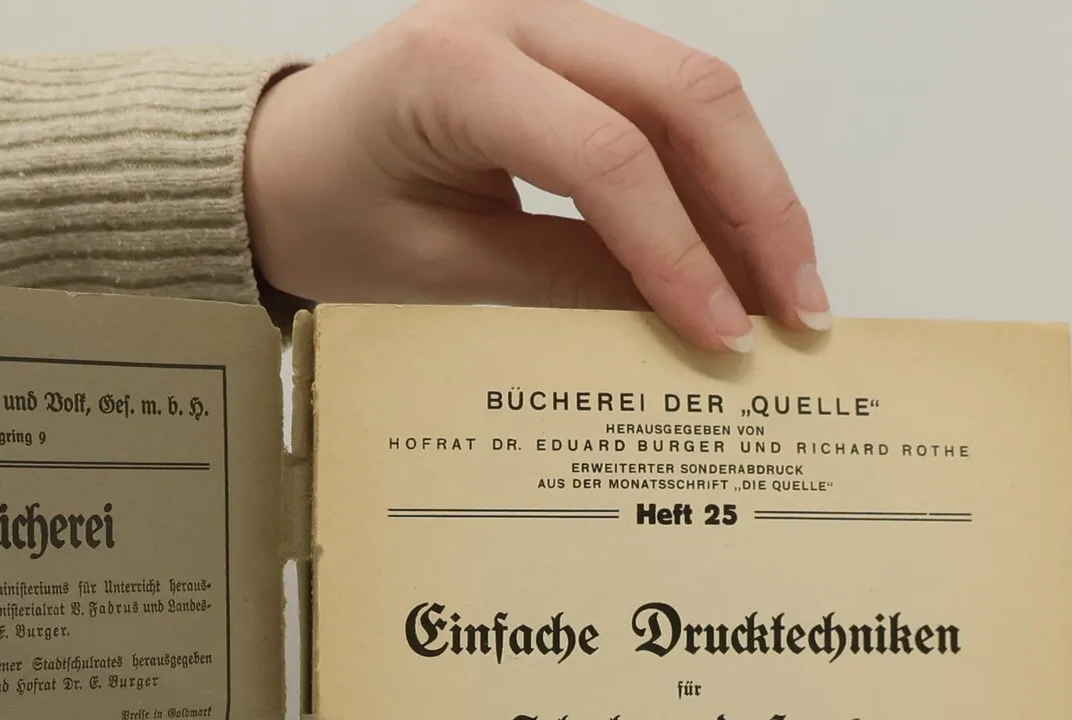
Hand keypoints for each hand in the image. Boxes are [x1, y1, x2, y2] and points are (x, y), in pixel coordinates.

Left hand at [244, 0, 827, 351]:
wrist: (272, 161)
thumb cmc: (326, 210)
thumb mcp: (428, 267)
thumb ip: (553, 281)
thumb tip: (672, 321)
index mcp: (457, 67)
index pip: (606, 155)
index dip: (679, 250)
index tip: (723, 335)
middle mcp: (516, 16)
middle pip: (683, 94)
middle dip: (756, 206)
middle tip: (798, 309)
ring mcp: (551, 22)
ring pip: (691, 90)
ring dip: (752, 191)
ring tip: (787, 291)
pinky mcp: (570, 50)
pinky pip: (663, 104)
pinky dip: (712, 179)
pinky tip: (740, 252)